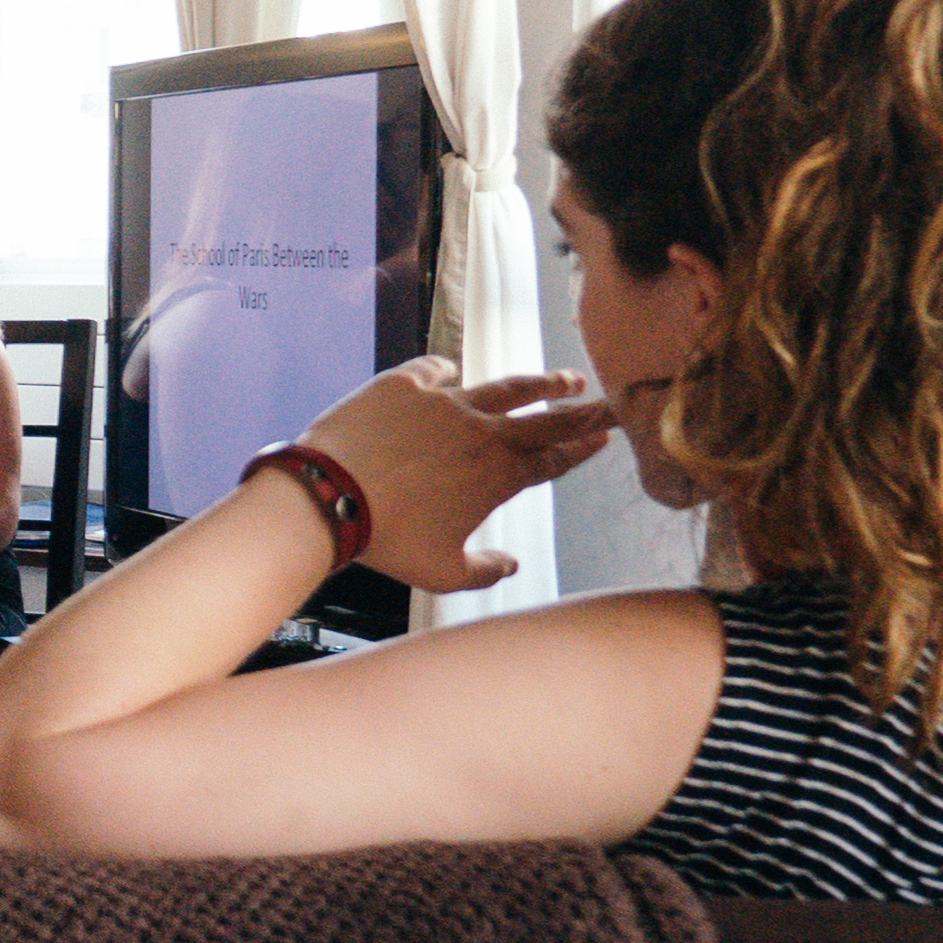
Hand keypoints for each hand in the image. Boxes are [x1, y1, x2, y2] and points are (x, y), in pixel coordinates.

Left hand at [283, 359, 614, 592]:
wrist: (328, 495)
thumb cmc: (385, 540)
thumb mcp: (441, 572)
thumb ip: (483, 571)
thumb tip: (508, 566)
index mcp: (498, 476)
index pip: (553, 459)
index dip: (582, 449)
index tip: (605, 438)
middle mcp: (481, 433)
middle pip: (547, 418)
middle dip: (586, 411)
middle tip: (613, 402)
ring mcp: (444, 403)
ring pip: (505, 386)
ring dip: (539, 382)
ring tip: (565, 377)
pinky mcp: (404, 384)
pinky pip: (432, 369)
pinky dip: (444, 370)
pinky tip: (450, 370)